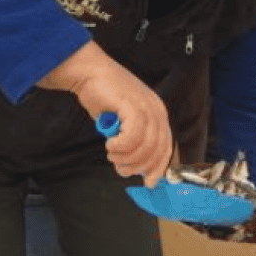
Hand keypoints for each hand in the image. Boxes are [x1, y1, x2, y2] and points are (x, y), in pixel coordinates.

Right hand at [37, 41, 172, 186]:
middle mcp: (156, 110)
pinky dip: (120, 146)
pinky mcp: (132, 106)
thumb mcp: (123, 123)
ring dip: (126, 157)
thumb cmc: (104, 97)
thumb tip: (136, 168)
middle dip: (138, 165)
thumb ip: (133, 142)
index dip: (158, 168)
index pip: (165, 147)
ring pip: (145, 146)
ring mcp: (146, 107)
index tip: (148, 182)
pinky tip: (110, 145)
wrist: (89, 73)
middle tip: (121, 168)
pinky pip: (132, 136)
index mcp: (158, 114)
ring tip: (112, 155)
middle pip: (157, 150)